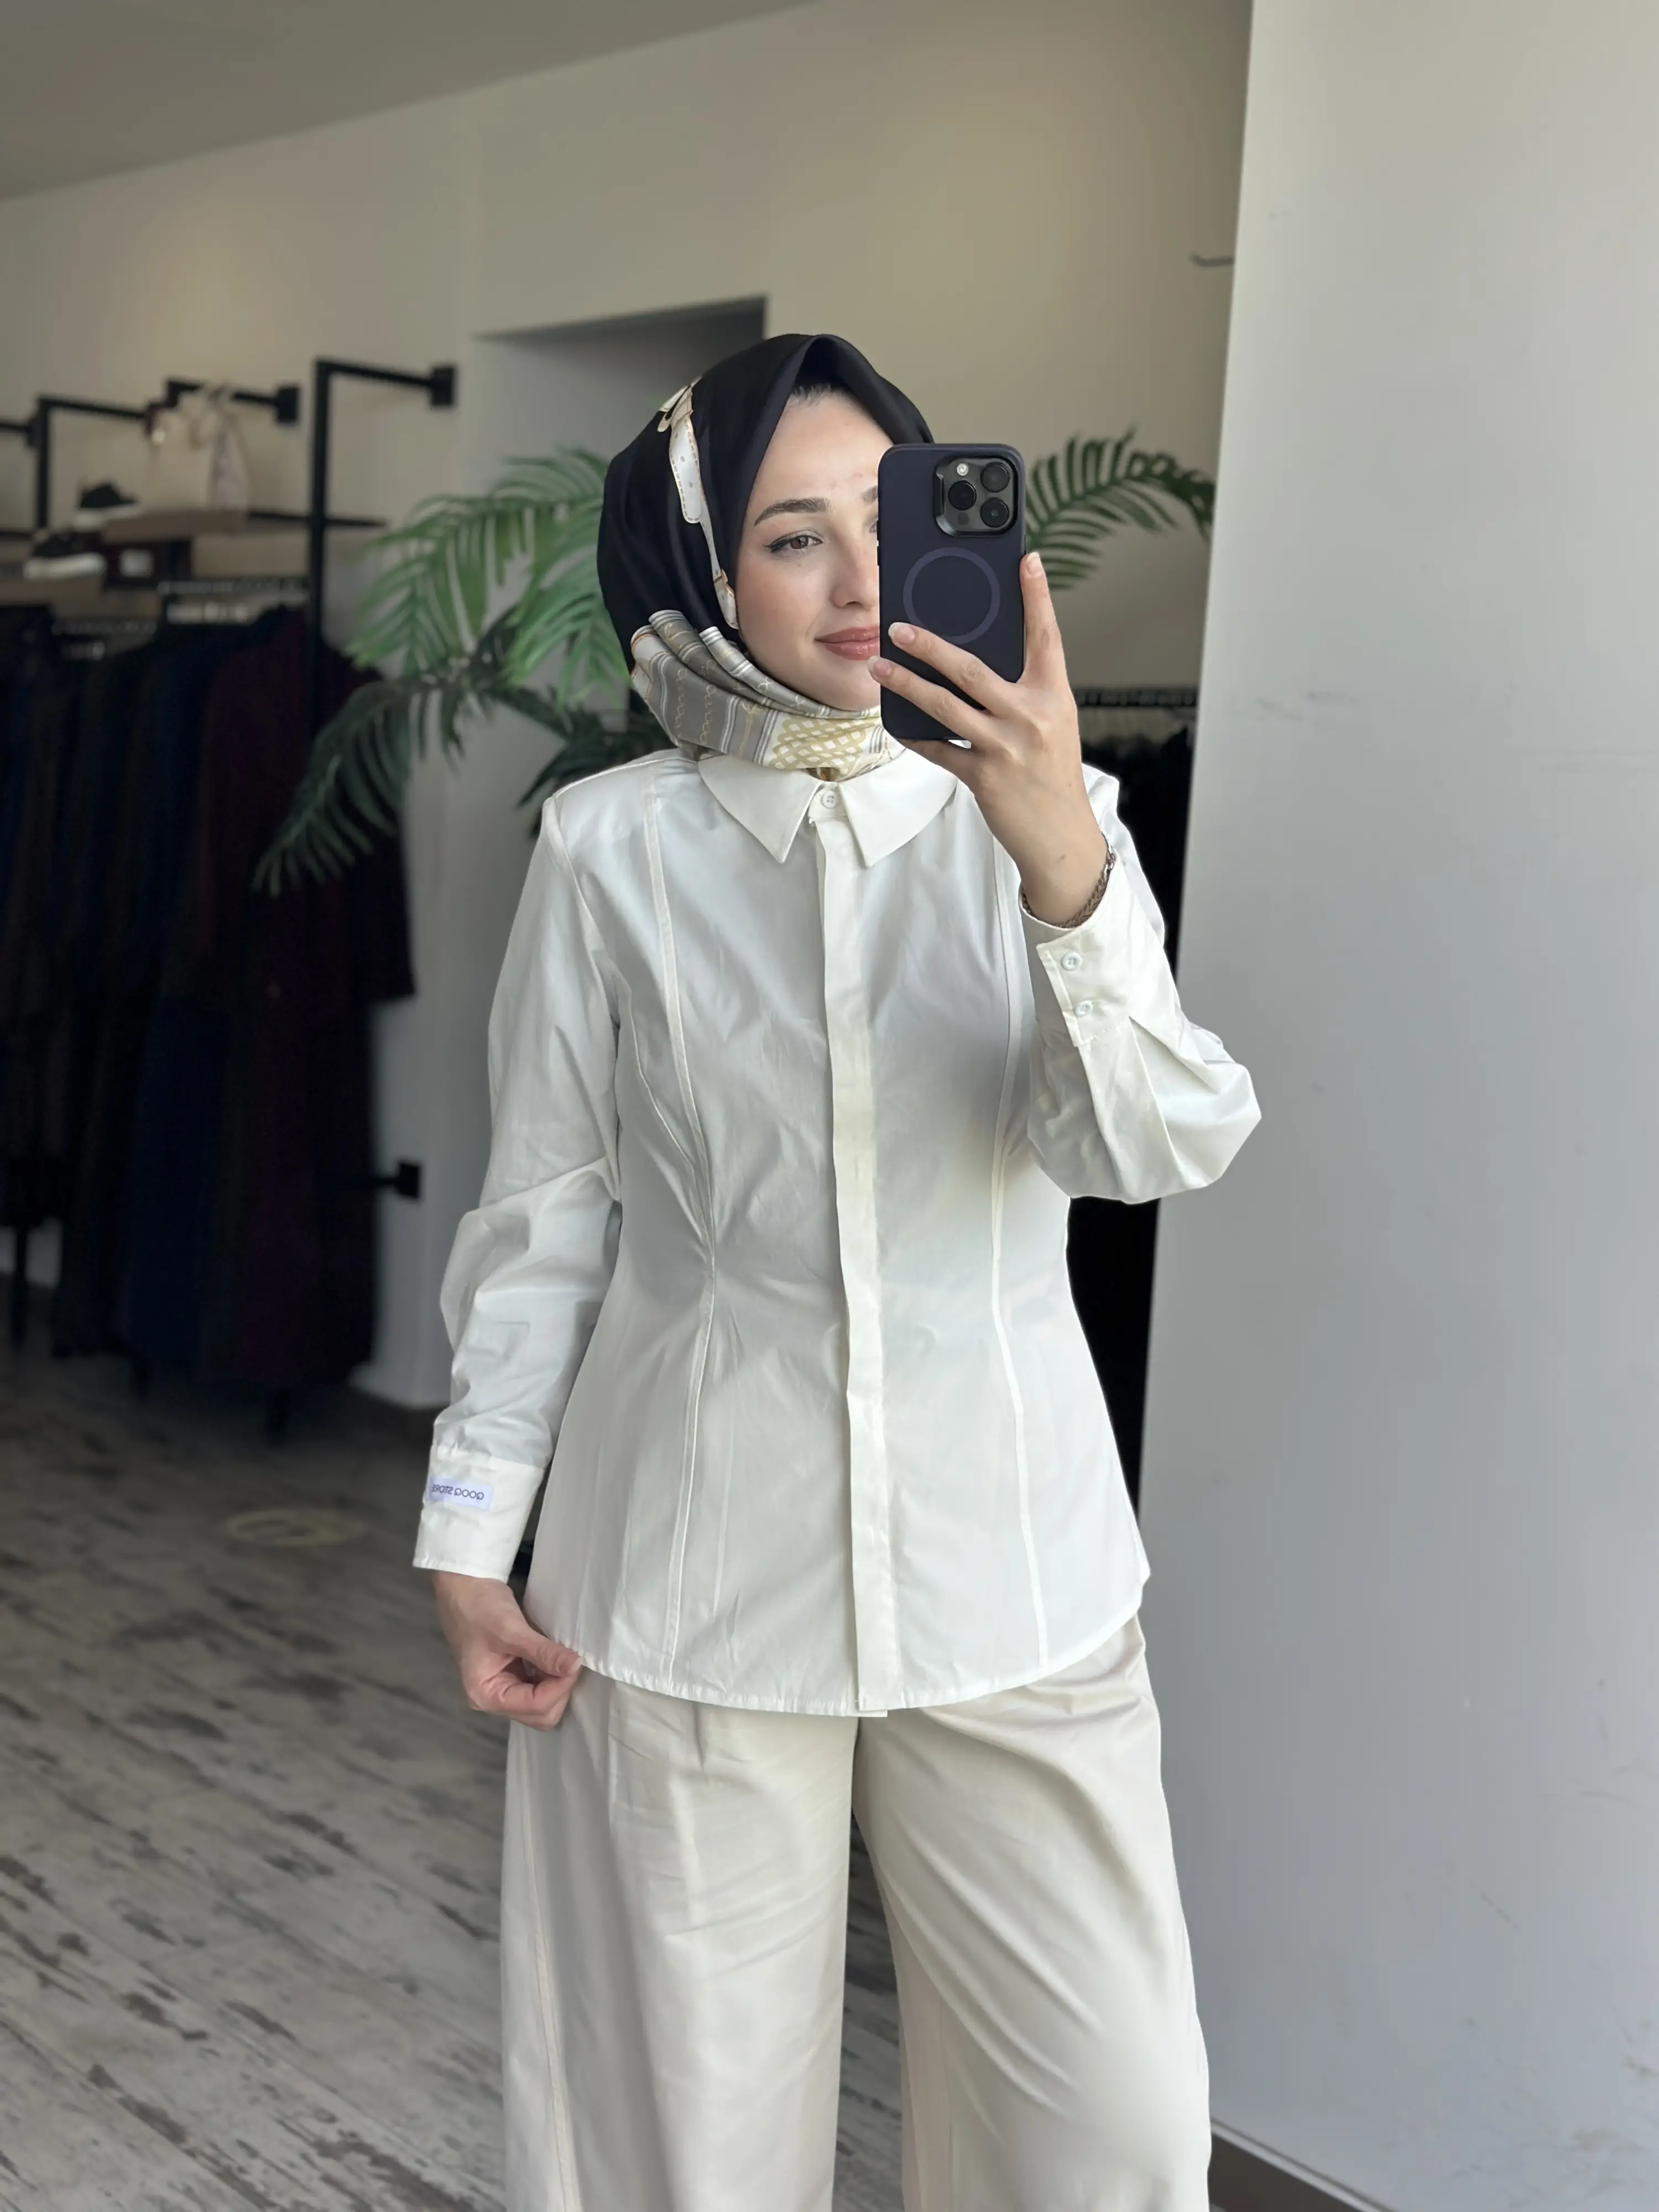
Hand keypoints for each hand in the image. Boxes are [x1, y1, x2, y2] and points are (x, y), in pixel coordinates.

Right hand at [431, 1570, 583, 1730]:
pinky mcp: (510, 1677)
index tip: (574, 1661)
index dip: (560, 1687)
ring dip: (557, 1684)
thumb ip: (544, 1652)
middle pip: (540, 1714)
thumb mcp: (511, 1630)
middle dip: (559, 1690)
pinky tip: (554, 1658)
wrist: (464, 1586)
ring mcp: (501, 1690)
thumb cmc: (479, 1607)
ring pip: (541, 1705)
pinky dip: (551, 1677)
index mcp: (485, 1694)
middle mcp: (492, 1700)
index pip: (535, 1706)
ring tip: (562, 1657)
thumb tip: (576, 1666)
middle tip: (569, 1660)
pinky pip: (538, 1689)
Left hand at [868, 550, 1107, 924]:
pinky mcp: (983, 777)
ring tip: (878, 668)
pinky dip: (915, 736)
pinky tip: (896, 722)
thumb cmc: (1052, 774)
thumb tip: (977, 661)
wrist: (1060, 836)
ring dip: (907, 684)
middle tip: (897, 627)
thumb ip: (1024, 692)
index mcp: (1053, 696)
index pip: (1045, 637)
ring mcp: (1005, 748)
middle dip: (930, 646)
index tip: (1025, 561)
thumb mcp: (1051, 724)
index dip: (1036, 597)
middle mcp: (1030, 717)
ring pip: (945, 706)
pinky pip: (938, 749)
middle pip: (972, 670)